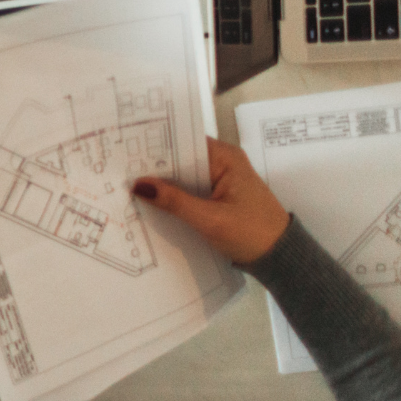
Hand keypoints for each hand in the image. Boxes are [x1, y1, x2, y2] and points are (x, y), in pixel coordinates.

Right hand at [133, 138, 289, 265]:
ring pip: (183, 175)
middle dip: (154, 165)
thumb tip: (138, 184)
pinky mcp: (218, 196)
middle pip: (181, 158)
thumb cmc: (251, 233)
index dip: (155, 146)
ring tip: (127, 182)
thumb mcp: (209, 219)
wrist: (281, 258)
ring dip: (162, 182)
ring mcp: (221, 179)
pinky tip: (150, 200)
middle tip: (119, 168)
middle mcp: (223, 162)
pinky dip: (173, 195)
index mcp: (225, 157)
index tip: (126, 151)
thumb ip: (174, 201)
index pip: (183, 142)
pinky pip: (190, 189)